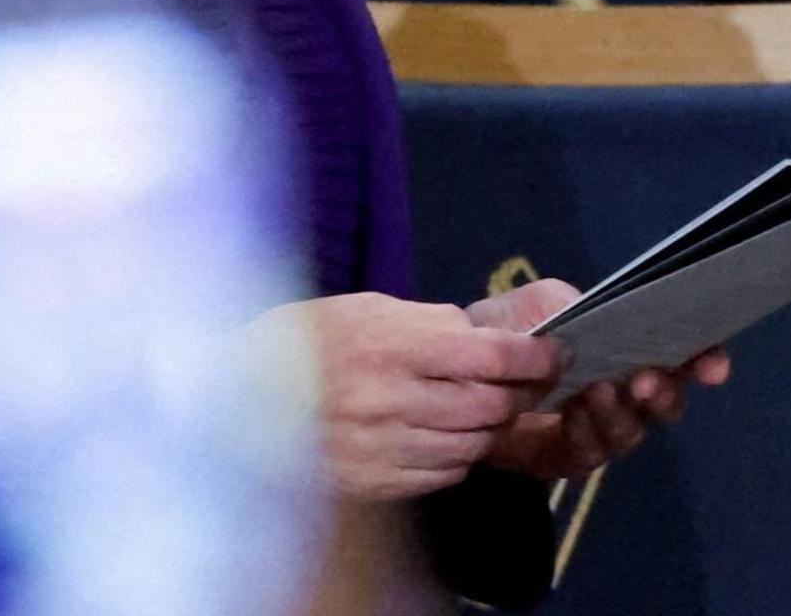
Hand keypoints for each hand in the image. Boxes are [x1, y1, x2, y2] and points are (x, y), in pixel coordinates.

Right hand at [271, 291, 571, 501]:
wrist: (236, 394)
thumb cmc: (309, 339)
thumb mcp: (372, 310)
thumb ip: (434, 325)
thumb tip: (489, 339)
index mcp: (393, 347)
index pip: (493, 356)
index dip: (535, 357)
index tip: (554, 354)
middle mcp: (388, 400)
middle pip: (490, 406)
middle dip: (518, 395)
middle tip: (525, 384)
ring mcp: (378, 447)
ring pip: (470, 445)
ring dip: (489, 428)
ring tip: (485, 409)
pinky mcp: (369, 481)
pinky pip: (440, 474)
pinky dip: (456, 456)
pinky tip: (445, 436)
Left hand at [466, 277, 732, 481]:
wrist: (451, 372)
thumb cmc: (505, 331)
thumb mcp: (538, 304)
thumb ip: (573, 305)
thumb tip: (602, 319)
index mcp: (626, 347)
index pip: (679, 355)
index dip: (703, 360)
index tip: (713, 366)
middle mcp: (622, 390)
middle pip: (667, 401)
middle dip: (664, 392)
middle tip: (644, 380)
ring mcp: (597, 426)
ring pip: (632, 431)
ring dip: (621, 413)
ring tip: (598, 391)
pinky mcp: (566, 456)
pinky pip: (591, 454)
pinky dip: (587, 434)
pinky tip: (572, 416)